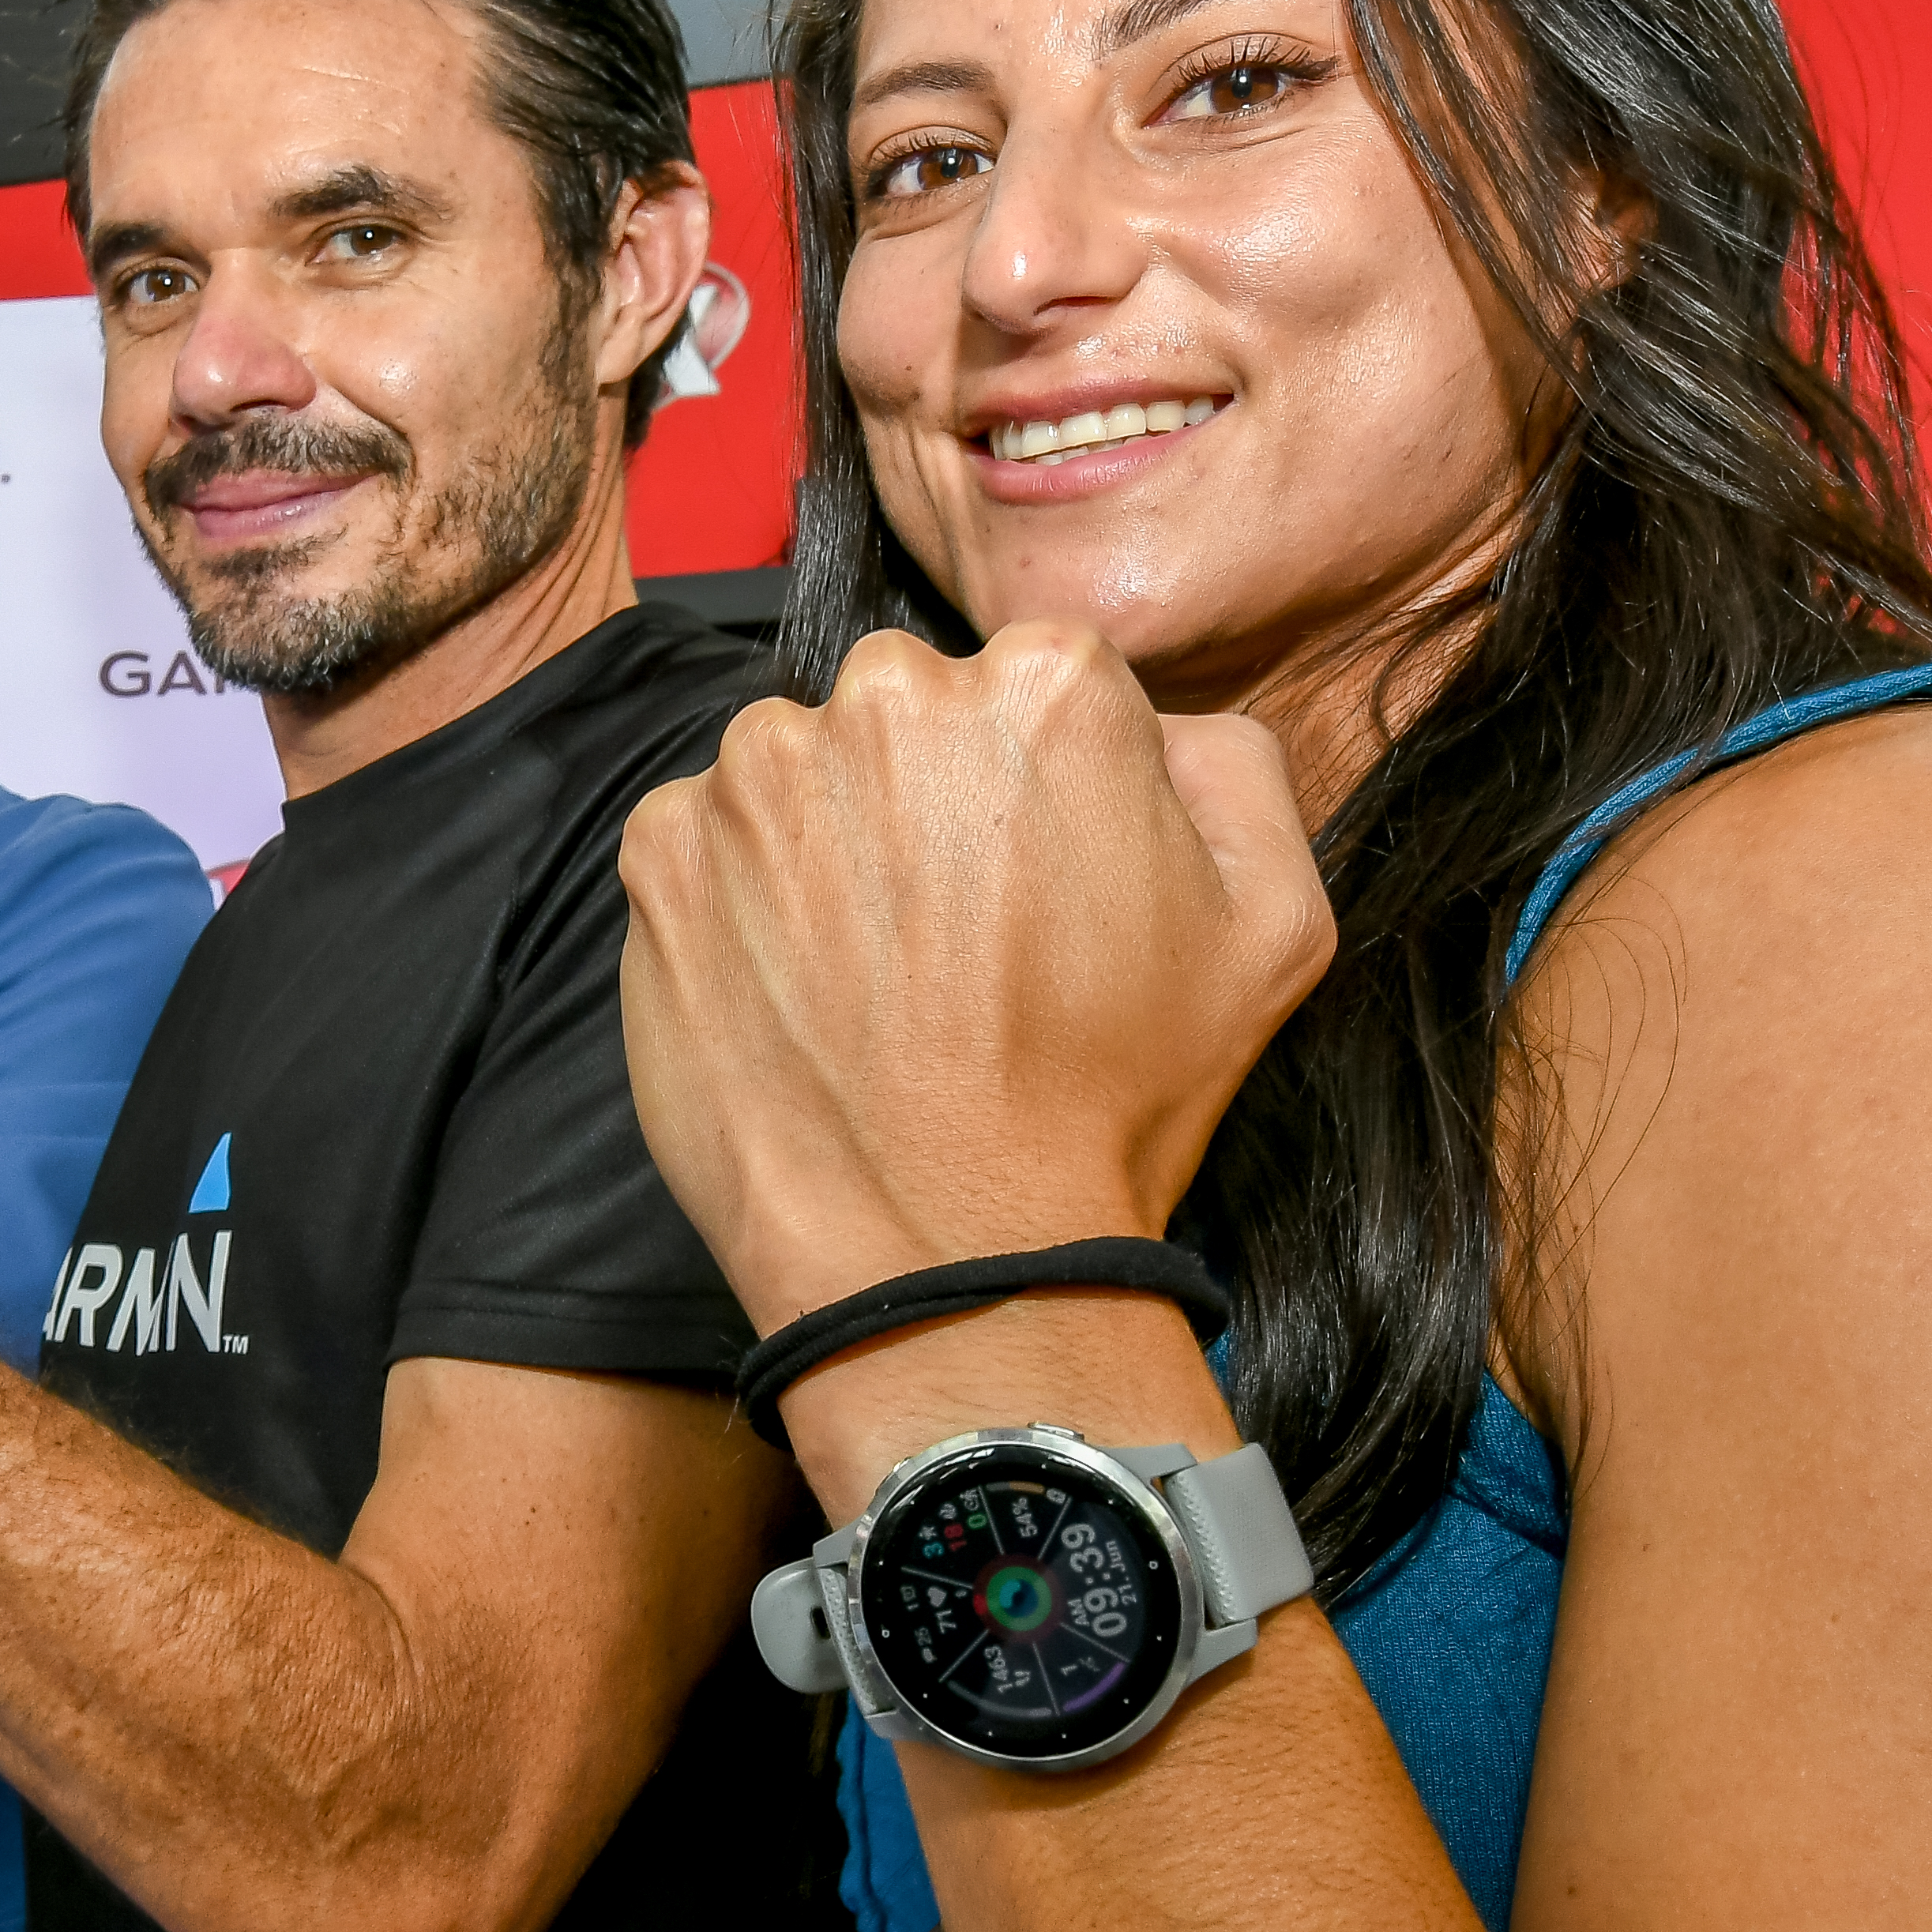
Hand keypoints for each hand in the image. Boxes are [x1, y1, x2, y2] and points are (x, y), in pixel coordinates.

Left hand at [617, 622, 1333, 1337]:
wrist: (948, 1249)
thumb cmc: (1112, 1098)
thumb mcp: (1271, 925)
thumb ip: (1233, 771)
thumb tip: (1164, 724)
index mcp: (1045, 682)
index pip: (1035, 685)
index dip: (1042, 788)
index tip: (1037, 881)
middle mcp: (887, 692)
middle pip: (906, 714)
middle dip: (925, 798)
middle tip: (954, 937)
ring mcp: (756, 770)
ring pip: (797, 774)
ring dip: (825, 845)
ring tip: (871, 978)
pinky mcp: (660, 850)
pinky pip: (702, 842)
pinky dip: (738, 901)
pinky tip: (796, 993)